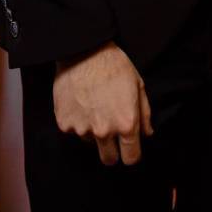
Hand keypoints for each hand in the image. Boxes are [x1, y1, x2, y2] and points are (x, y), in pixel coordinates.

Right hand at [53, 41, 152, 165]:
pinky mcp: (65, 124)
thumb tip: (146, 133)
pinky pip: (74, 130)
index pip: (131, 158)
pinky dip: (78, 121)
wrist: (83, 52)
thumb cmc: (114, 66)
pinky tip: (81, 102)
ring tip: (95, 106)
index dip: (132, 154)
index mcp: (125, 123)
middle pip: (109, 159)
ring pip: (91, 142)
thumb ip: (144, 114)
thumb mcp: (138, 85)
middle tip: (112, 133)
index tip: (130, 149)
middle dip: (113, 151)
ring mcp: (82, 129)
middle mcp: (104, 131)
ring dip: (94, 131)